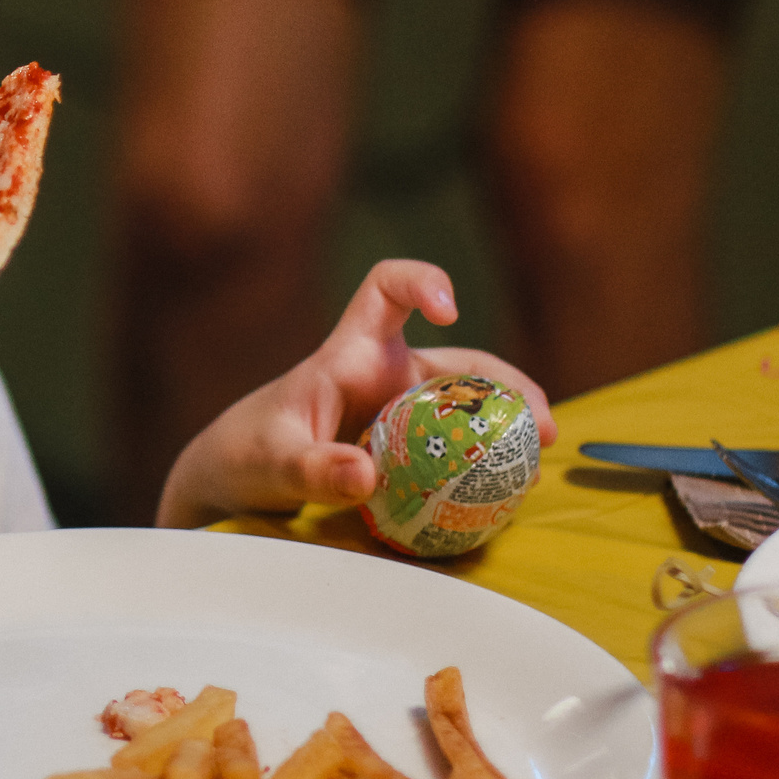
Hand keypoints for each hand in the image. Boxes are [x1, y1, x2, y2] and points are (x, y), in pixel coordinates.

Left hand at [154, 259, 551, 528]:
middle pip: (460, 361)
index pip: (385, 288)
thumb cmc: (245, 457)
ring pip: (468, 408)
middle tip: (543, 431)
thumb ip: (311, 470)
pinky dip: (485, 465)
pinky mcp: (407, 451)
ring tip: (534, 470)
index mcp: (349, 355)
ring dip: (508, 429)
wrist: (234, 484)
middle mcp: (384, 376)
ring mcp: (400, 414)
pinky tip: (508, 496)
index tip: (448, 309)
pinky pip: (457, 449)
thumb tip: (366, 475)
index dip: (421, 281)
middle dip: (509, 386)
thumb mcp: (270, 466)